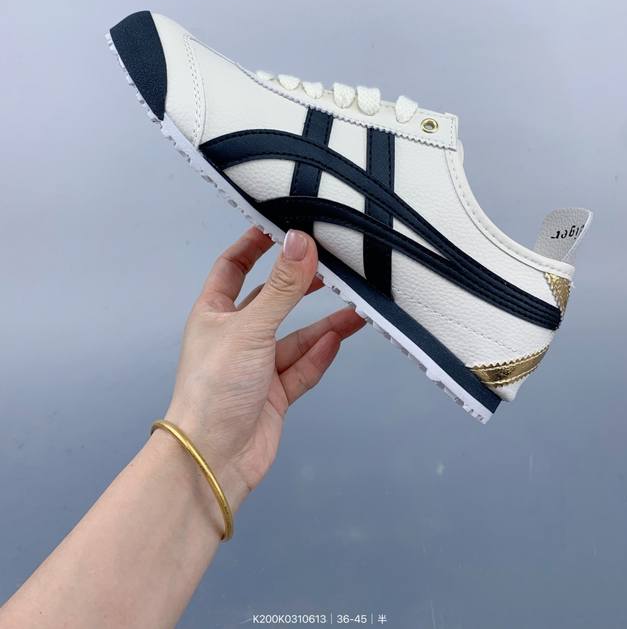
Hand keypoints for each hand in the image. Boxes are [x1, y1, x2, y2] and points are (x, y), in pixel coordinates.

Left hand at [162, 226, 364, 511]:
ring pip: (294, 337)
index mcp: (213, 314)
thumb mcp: (251, 328)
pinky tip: (341, 337)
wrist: (213, 459)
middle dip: (298, 284)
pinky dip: (320, 354)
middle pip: (271, 301)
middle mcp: (234, 336)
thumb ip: (283, 287)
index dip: (253, 245)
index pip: (232, 268)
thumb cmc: (217, 385)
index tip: (281, 225)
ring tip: (355, 304)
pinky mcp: (274, 395)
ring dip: (321, 323)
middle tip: (330, 263)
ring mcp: (255, 367)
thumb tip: (302, 240)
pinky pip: (302, 368)